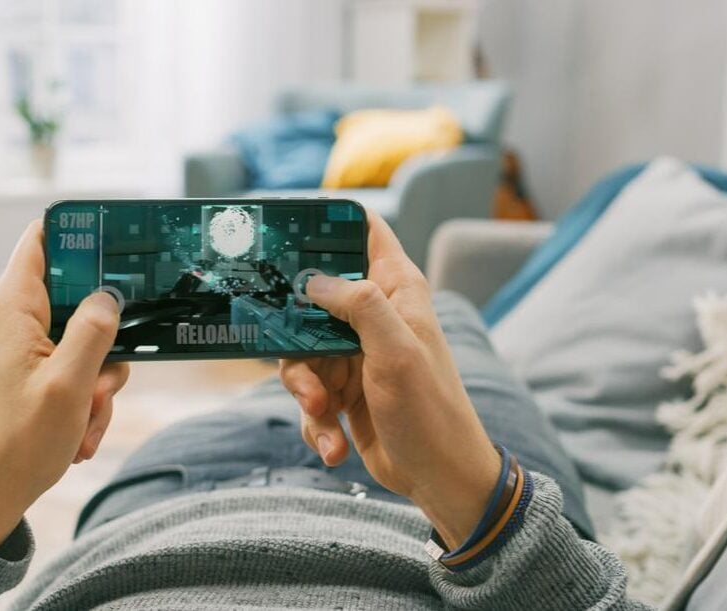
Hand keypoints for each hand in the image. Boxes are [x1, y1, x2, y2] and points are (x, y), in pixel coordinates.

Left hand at [0, 220, 128, 550]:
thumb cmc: (14, 445)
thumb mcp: (68, 386)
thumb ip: (93, 332)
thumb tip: (111, 296)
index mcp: (12, 308)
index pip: (44, 238)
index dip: (82, 234)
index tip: (120, 247)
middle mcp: (11, 319)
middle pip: (78, 297)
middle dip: (103, 340)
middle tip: (102, 380)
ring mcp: (19, 346)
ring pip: (83, 340)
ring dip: (97, 382)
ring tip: (85, 420)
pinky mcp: (26, 371)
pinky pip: (71, 368)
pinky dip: (83, 398)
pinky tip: (78, 433)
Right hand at [279, 212, 498, 547]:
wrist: (439, 478)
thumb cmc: (430, 411)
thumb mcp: (396, 352)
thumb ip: (359, 305)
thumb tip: (314, 280)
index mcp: (396, 290)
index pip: (364, 231)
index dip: (329, 222)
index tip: (287, 228)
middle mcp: (373, 315)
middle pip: (311, 299)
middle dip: (296, 336)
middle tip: (302, 360)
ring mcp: (354, 354)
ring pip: (301, 352)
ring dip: (305, 389)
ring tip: (322, 412)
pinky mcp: (343, 391)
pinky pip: (308, 395)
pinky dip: (315, 423)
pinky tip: (333, 444)